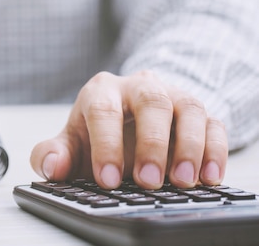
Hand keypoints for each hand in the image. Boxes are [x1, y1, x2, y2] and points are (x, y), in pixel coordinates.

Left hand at [30, 70, 226, 188]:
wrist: (126, 121)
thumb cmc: (95, 133)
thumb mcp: (71, 143)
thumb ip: (52, 154)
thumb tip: (51, 166)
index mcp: (102, 91)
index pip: (103, 110)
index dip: (106, 145)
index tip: (107, 179)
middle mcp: (138, 86)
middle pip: (151, 101)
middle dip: (151, 143)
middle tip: (148, 182)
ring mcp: (172, 95)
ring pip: (188, 107)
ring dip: (188, 145)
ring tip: (182, 181)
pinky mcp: (198, 112)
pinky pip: (213, 122)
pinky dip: (215, 149)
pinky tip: (209, 175)